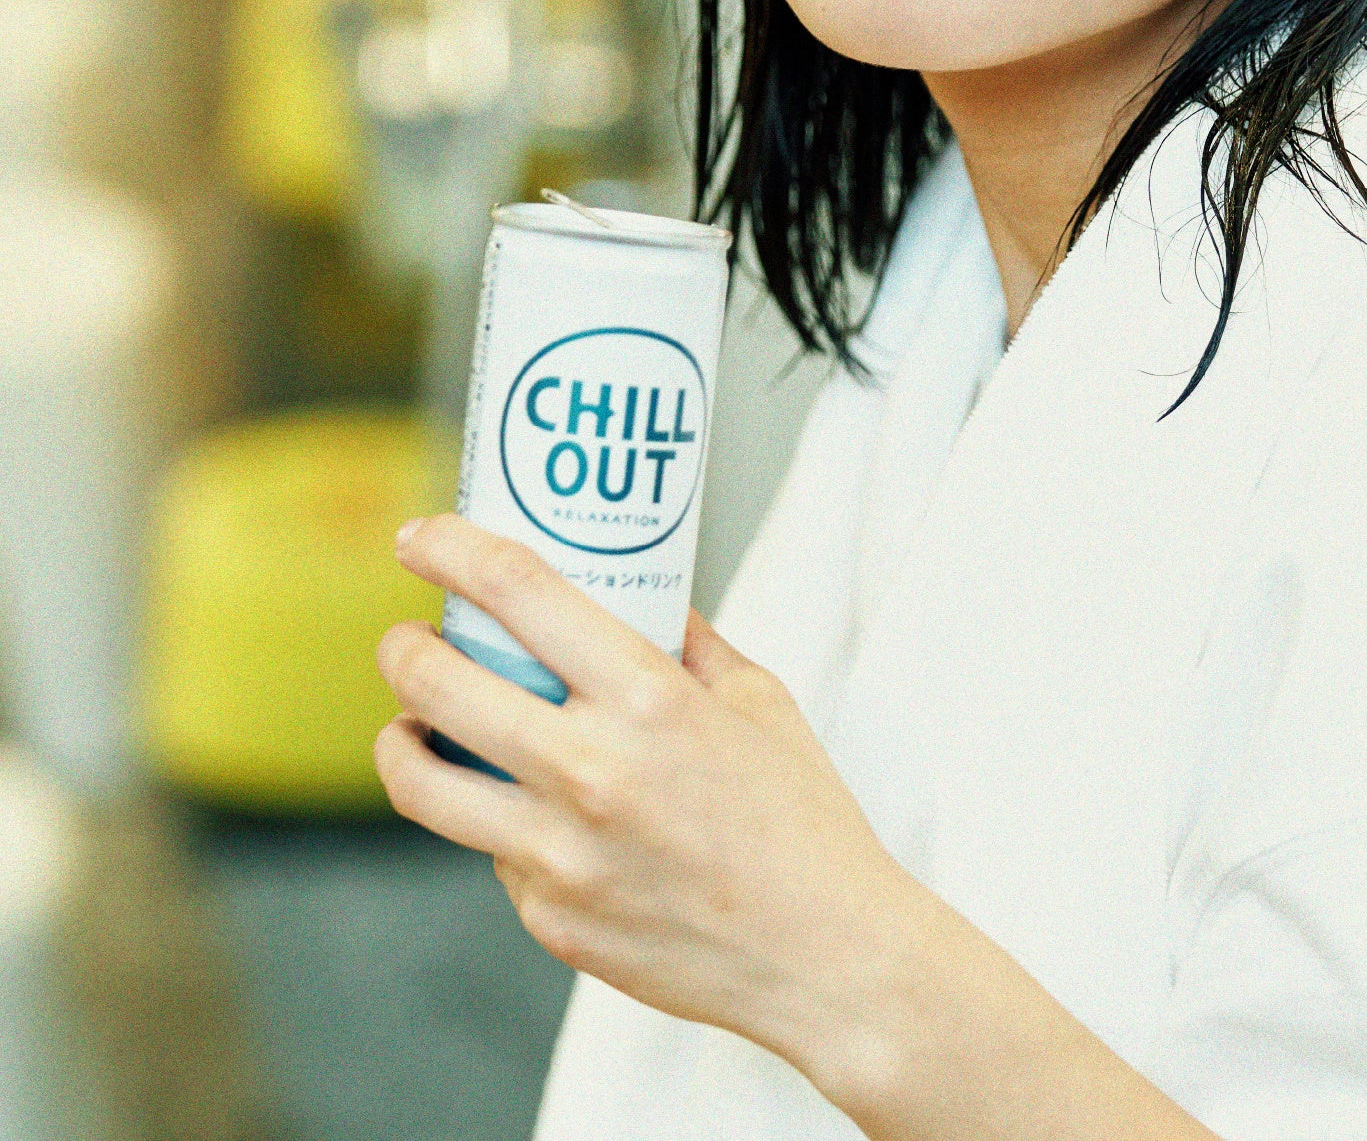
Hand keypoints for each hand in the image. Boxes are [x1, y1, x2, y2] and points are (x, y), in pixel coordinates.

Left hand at [372, 514, 926, 1076]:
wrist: (829, 960)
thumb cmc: (807, 828)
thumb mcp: (763, 706)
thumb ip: (692, 645)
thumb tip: (644, 600)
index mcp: (651, 701)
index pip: (518, 592)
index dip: (450, 549)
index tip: (423, 541)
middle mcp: (592, 772)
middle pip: (435, 684)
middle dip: (403, 648)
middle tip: (411, 640)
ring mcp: (560, 855)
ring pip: (422, 783)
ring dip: (404, 741)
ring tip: (415, 729)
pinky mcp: (549, 920)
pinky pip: (494, 855)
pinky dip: (504, 827)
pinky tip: (545, 822)